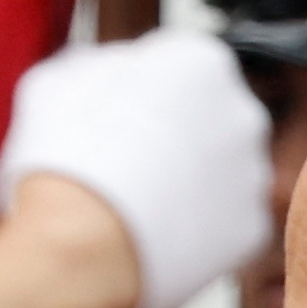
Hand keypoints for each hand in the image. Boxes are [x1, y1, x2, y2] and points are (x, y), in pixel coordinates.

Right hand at [0, 25, 278, 307]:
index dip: (143, 99)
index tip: (118, 125)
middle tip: (129, 170)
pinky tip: (157, 241)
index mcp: (199, 59)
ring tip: (139, 211)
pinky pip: (225, 228)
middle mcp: (242, 108)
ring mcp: (252, 172)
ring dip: (189, 186)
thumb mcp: (54, 83)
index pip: (178, 68)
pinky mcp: (252, 230)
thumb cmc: (63, 163)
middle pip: (209, 119)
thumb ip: (95, 64)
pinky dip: (196, 234)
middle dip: (177, 141)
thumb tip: (106, 69)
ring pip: (221, 175)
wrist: (78, 249)